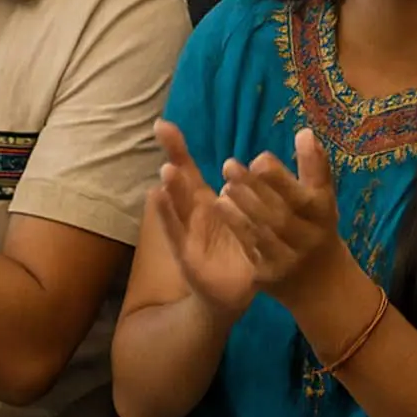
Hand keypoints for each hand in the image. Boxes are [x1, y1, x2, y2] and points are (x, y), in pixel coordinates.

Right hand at [152, 121, 257, 317]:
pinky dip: (167, 218)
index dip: (177, 148)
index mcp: (205, 201)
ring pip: (176, 207)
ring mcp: (186, 234)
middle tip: (165, 138)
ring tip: (165, 171)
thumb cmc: (240, 247)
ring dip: (170, 189)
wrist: (237, 292)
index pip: (188, 169)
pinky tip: (158, 200)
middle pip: (178, 184)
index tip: (162, 124)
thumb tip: (258, 156)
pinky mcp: (186, 256)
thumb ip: (249, 186)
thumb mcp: (247, 214)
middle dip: (173, 163)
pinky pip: (176, 235)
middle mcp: (192, 214)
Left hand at [215, 128, 347, 304]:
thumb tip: (304, 132)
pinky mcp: (269, 277)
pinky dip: (236, 227)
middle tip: (229, 164)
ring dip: (241, 209)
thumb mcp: (322, 200)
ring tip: (224, 186)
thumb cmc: (317, 228)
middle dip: (255, 189)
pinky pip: (250, 250)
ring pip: (263, 233)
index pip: (303, 196)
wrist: (322, 284)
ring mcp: (288, 261)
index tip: (259, 157)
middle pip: (280, 215)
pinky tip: (221, 207)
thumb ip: (314, 168)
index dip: (281, 178)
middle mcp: (308, 239)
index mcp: (323, 215)